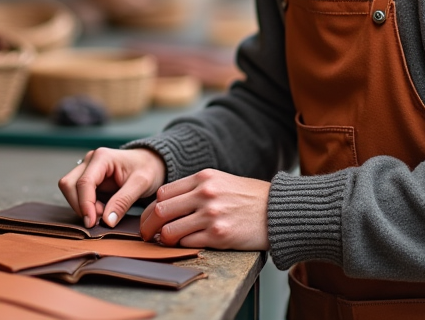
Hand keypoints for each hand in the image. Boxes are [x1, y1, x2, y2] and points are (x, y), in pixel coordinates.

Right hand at [58, 147, 166, 229]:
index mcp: (102, 157)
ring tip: (103, 212)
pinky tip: (102, 209)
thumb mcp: (141, 184)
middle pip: (69, 185)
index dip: (85, 204)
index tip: (92, 223)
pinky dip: (86, 206)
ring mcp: (86, 169)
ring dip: (82, 206)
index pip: (84, 182)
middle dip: (80, 205)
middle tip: (100, 218)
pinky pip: (77, 195)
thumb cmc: (148, 169)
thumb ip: (123, 201)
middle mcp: (90, 161)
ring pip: (69, 190)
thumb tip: (106, 221)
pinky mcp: (88, 179)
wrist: (151, 163)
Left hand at [139, 169, 269, 249]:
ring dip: (163, 239)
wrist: (278, 211)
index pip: (163, 193)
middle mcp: (204, 194)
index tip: (151, 217)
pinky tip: (185, 245)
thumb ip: (196, 188)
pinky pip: (187, 243)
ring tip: (164, 242)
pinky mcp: (219, 236)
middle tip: (146, 234)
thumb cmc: (250, 198)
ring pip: (169, 231)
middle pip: (160, 211)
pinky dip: (182, 246)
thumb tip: (167, 203)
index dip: (152, 208)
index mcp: (203, 178)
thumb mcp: (221, 181)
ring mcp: (211, 215)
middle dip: (148, 226)